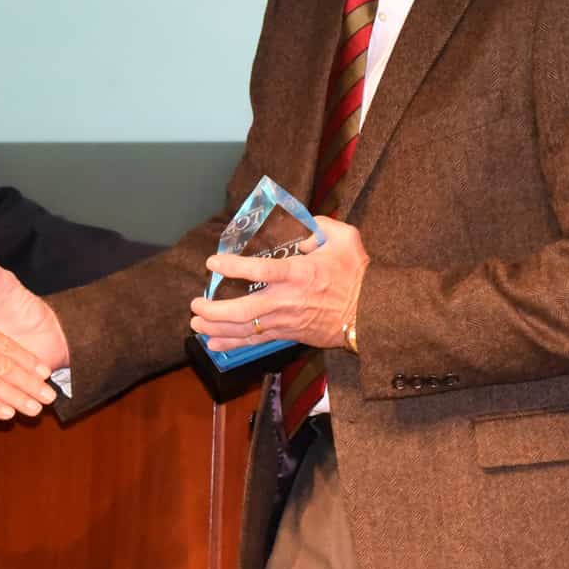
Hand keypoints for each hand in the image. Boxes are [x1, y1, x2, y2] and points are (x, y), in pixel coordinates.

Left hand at [189, 216, 368, 349]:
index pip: (260, 271)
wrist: (373, 314)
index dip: (233, 267)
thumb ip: (320, 225)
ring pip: (246, 329)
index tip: (212, 263)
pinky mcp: (289, 334)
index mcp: (299, 273)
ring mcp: (286, 321)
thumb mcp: (345, 237)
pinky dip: (232, 343)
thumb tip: (300, 227)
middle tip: (195, 303)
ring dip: (217, 327)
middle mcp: (287, 300)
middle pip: (244, 310)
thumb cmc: (358, 274)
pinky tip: (213, 343)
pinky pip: (256, 341)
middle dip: (214, 309)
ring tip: (197, 322)